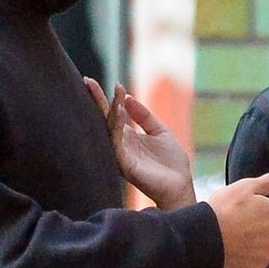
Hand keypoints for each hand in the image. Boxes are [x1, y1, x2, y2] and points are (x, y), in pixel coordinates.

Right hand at [84, 78, 193, 210]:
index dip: (105, 98)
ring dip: (110, 109)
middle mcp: (121, 145)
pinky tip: (118, 111)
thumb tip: (127, 97)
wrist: (181, 186)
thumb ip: (144, 116)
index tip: (94, 81)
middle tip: (88, 81)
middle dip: (97, 100)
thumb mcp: (160, 132)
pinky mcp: (126, 165)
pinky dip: (116, 126)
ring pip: (110, 129)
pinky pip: (117, 143)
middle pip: (104, 119)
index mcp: (128, 137)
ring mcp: (122, 155)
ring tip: (114, 91)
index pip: (112, 114)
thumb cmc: (171, 163)